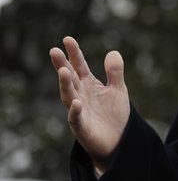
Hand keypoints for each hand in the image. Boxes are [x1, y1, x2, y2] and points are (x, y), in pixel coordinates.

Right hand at [49, 36, 130, 173]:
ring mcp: (79, 112)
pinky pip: (76, 119)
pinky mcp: (82, 128)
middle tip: (54, 51)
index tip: (67, 39)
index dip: (74, 54)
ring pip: (69, 96)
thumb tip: (113, 52)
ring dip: (65, 84)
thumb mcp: (117, 90)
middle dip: (62, 65)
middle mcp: (80, 96)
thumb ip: (115, 72)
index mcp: (89, 85)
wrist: (119, 142)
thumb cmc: (115, 115)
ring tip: (63, 71)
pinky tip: (76, 102)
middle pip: (70, 78)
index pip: (79, 66)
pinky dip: (75, 111)